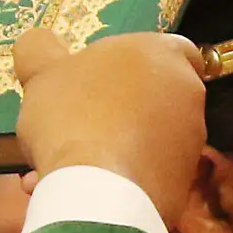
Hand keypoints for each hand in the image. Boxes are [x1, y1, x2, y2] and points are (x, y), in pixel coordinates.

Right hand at [9, 28, 210, 227]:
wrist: (98, 191)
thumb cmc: (73, 116)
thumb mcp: (41, 72)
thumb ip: (40, 50)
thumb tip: (40, 42)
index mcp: (162, 54)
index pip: (171, 48)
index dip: (142, 64)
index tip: (112, 79)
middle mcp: (187, 94)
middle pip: (158, 95)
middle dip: (122, 108)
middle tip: (81, 122)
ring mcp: (192, 140)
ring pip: (150, 137)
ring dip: (115, 146)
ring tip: (70, 164)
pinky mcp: (186, 181)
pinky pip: (150, 173)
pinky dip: (122, 176)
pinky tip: (83, 187)